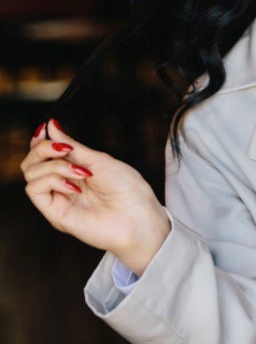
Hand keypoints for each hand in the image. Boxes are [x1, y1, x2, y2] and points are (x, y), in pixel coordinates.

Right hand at [21, 118, 170, 276]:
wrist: (137, 217)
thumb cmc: (127, 189)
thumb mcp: (99, 160)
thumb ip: (73, 147)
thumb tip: (52, 126)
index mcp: (76, 170)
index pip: (45, 154)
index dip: (40, 140)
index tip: (44, 128)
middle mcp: (64, 184)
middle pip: (31, 162)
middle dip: (42, 148)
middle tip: (64, 149)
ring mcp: (59, 198)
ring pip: (30, 173)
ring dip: (54, 165)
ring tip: (80, 172)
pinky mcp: (55, 213)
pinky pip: (34, 189)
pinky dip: (51, 180)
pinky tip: (73, 186)